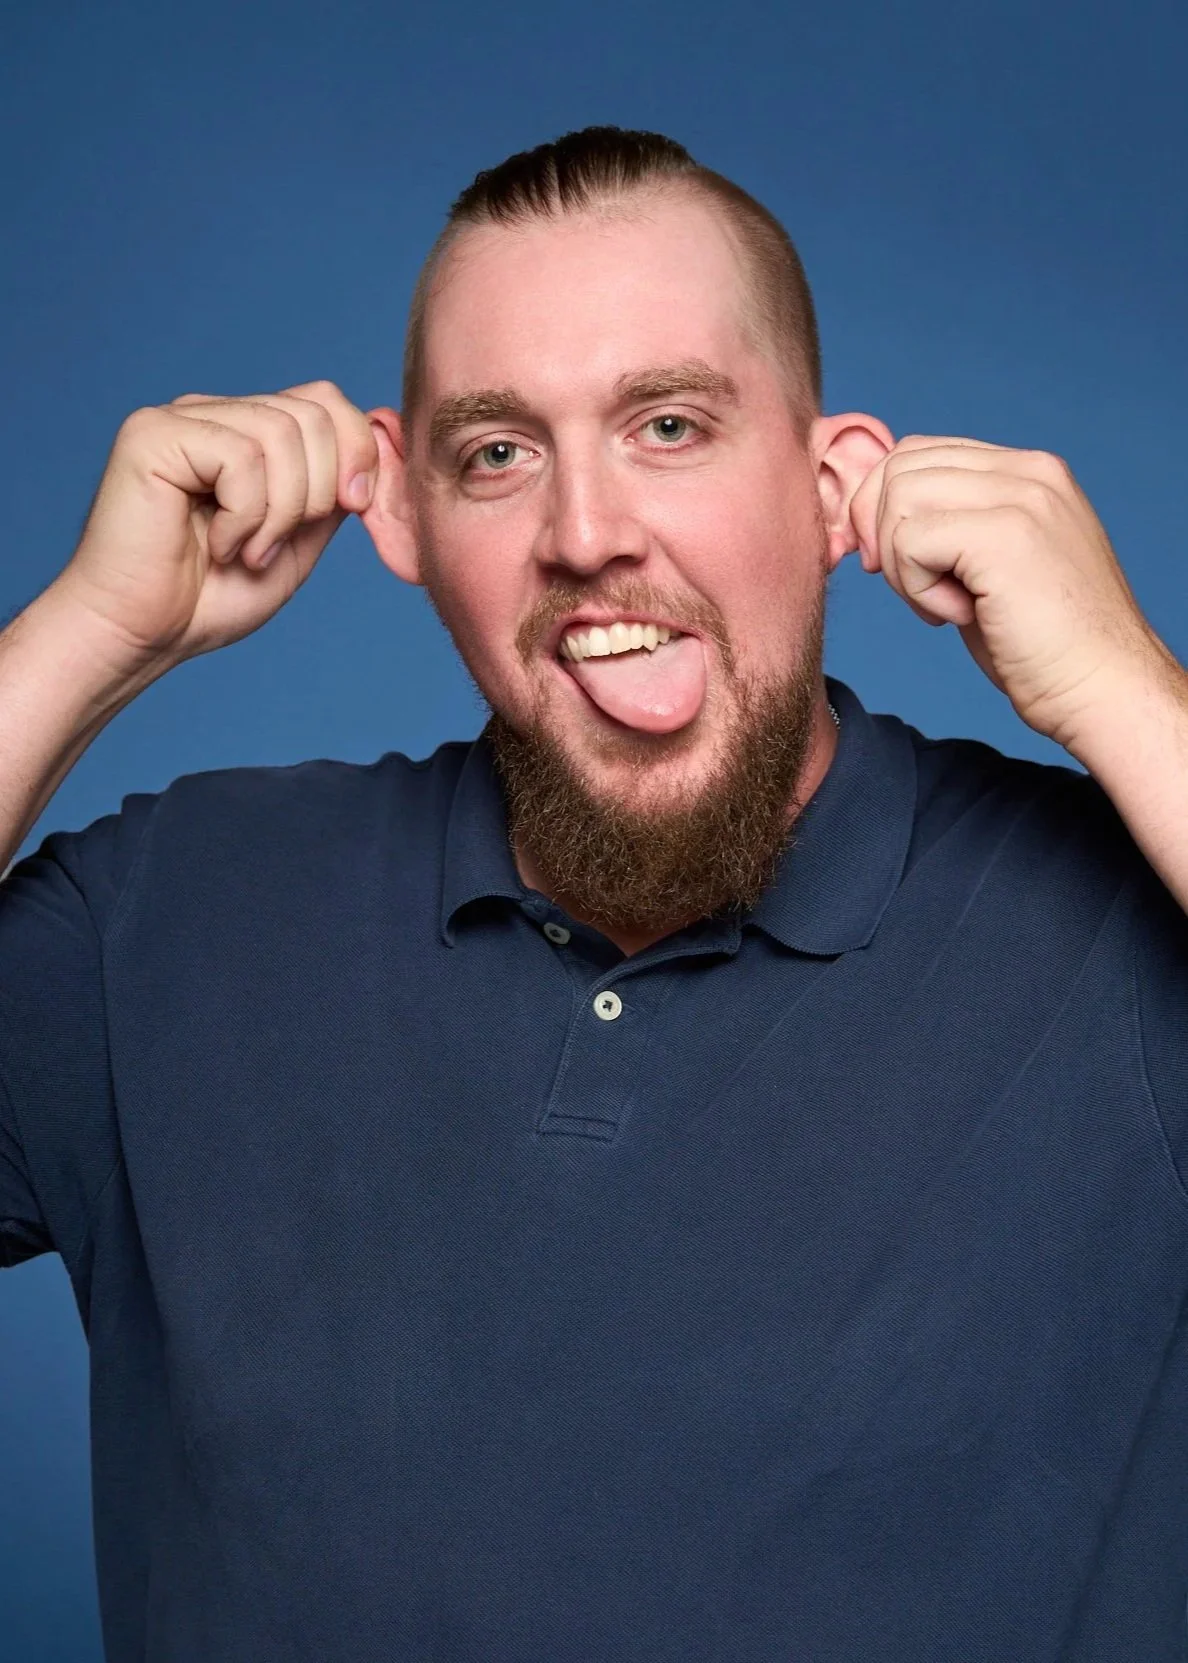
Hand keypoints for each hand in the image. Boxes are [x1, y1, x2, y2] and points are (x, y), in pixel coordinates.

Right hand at [56, 381, 379, 669]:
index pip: (326, 401)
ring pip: (281, 433)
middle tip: (279, 544)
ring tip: (247, 551)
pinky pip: (241, 457)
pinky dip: (245, 516)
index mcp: (249, 432)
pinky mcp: (154, 435)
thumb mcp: (298, 542)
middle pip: (314, 412)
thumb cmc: (211, 597)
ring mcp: (182, 418)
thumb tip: (378, 445)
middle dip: (320, 490)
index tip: (355, 507)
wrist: (144, 635)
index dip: (358, 451)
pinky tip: (217, 545)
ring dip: (280, 512)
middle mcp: (215, 413)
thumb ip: (332, 493)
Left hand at [846, 435, 1163, 750]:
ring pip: (898, 497)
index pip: (919, 452)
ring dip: (901, 564)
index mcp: (1027, 471)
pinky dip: (916, 588)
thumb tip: (871, 517)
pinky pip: (909, 541)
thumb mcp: (990, 566)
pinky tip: (960, 614)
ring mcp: (1021, 495)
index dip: (883, 509)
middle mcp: (1028, 470)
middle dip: (881, 534)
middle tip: (915, 591)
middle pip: (899, 467)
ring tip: (944, 604)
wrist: (1099, 688)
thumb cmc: (1042, 644)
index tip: (895, 565)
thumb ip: (949, 526)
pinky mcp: (1005, 534)